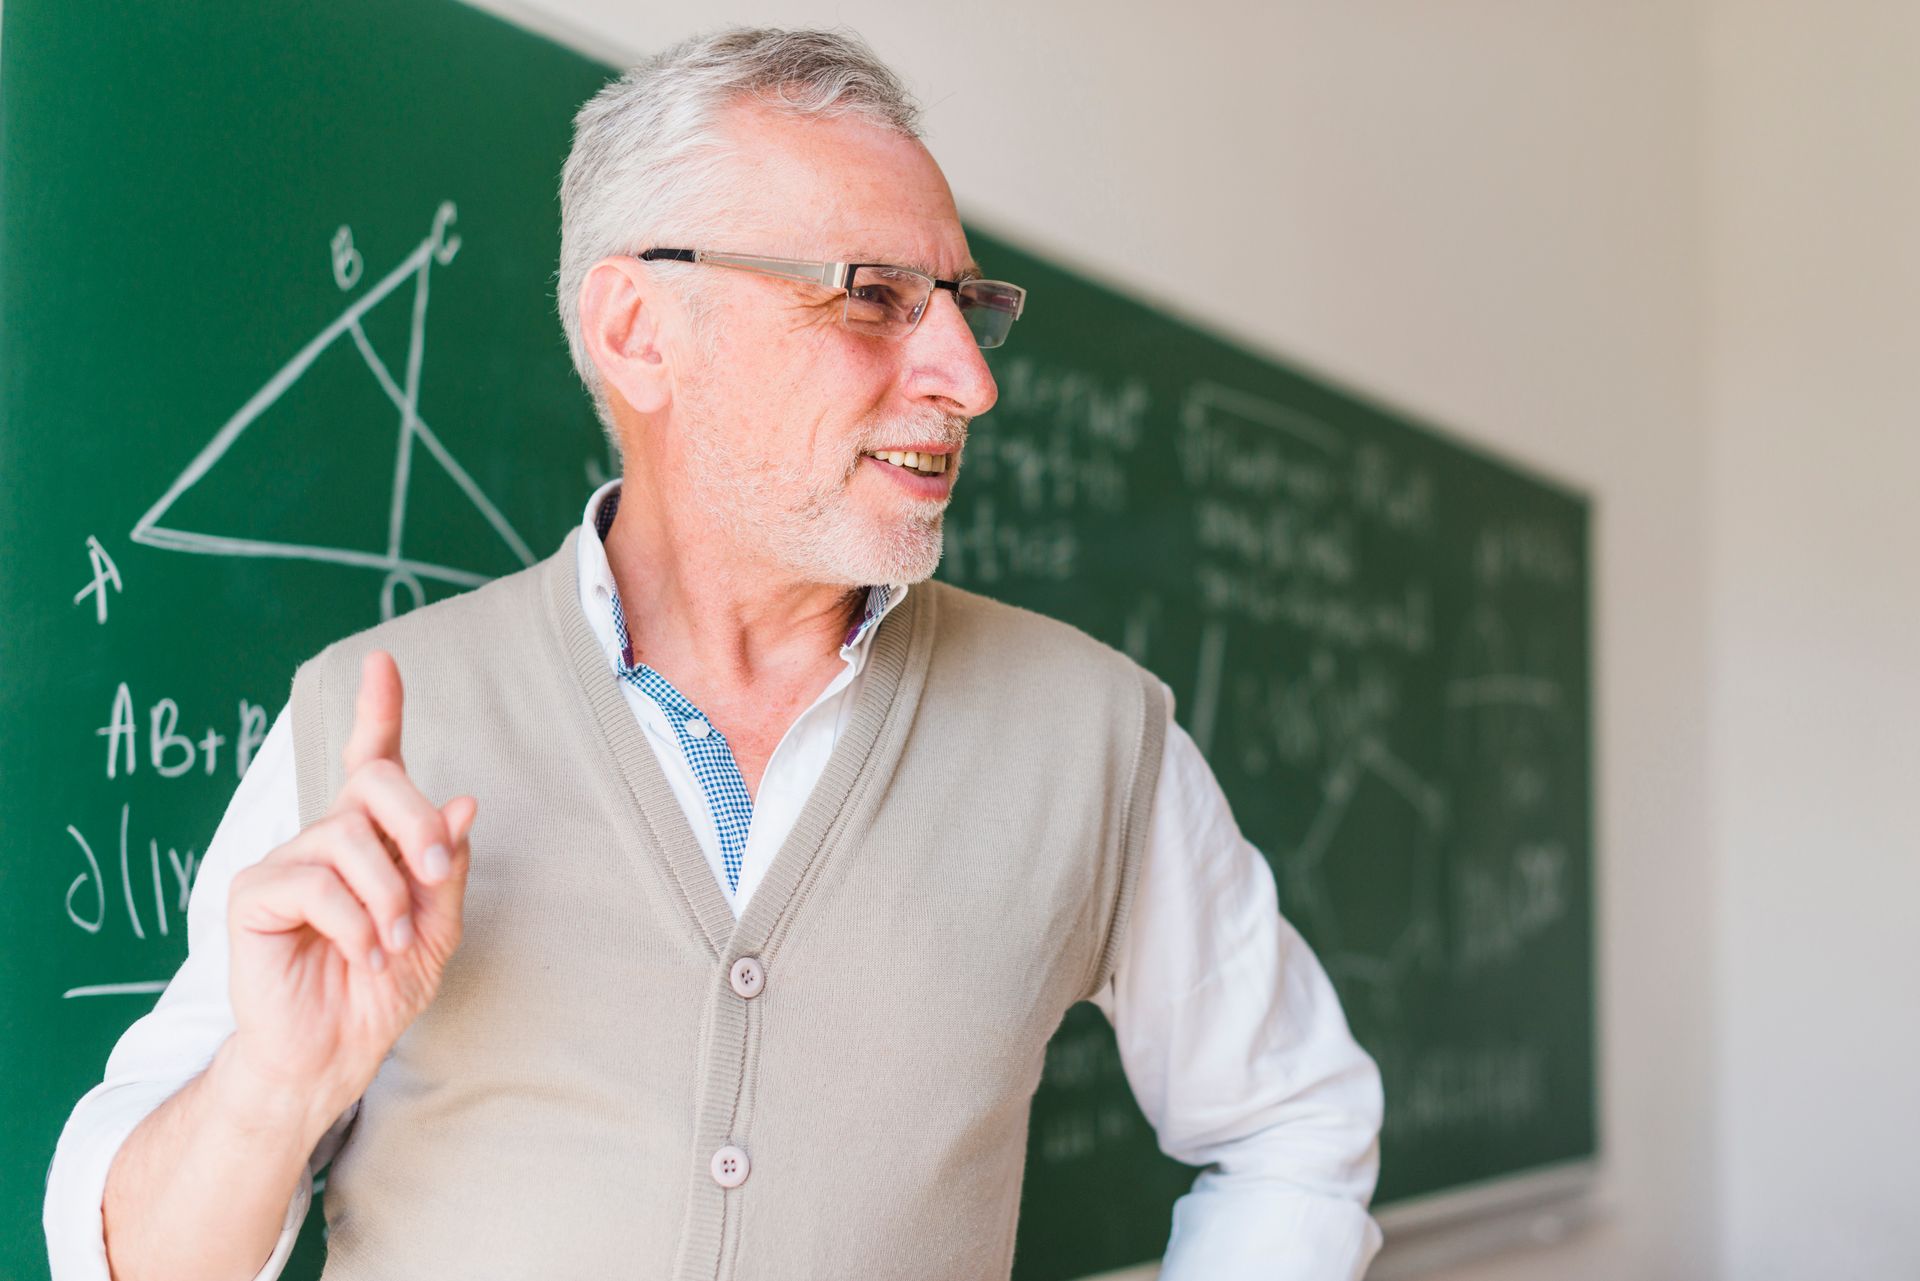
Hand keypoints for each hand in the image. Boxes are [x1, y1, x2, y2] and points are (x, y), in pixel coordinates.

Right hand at [225, 650, 476, 1118]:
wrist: (334, 1051)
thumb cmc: (383, 986)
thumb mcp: (438, 927)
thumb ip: (447, 866)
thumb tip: (462, 803)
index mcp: (372, 836)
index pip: (371, 759)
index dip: (378, 709)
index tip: (383, 663)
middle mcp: (326, 836)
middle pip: (374, 781)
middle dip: (418, 823)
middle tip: (437, 879)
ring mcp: (286, 860)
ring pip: (348, 836)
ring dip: (388, 897)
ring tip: (392, 944)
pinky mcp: (254, 893)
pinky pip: (315, 883)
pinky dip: (355, 923)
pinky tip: (362, 955)